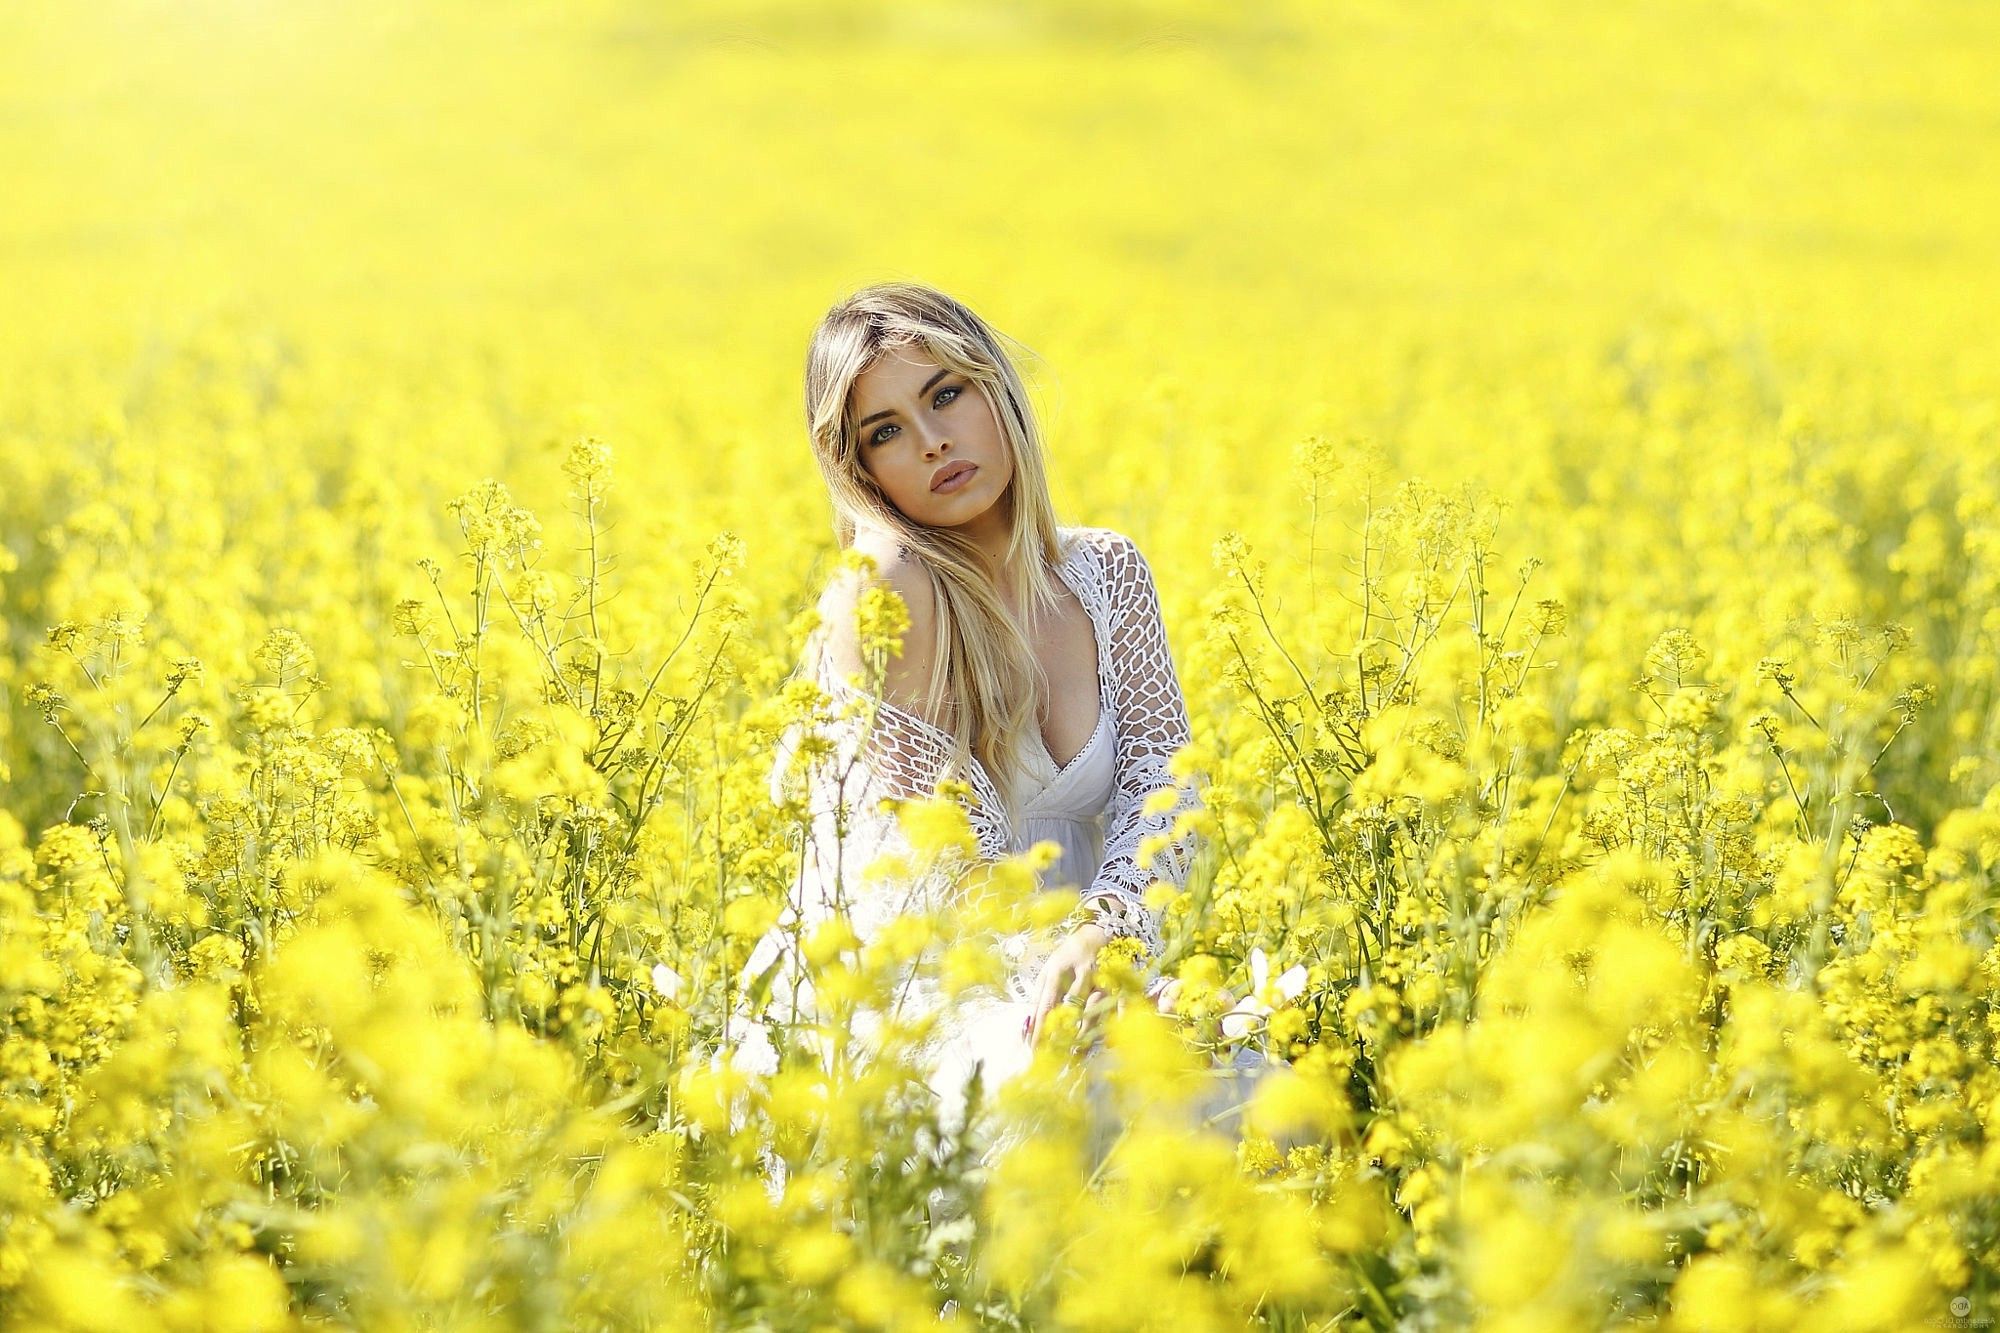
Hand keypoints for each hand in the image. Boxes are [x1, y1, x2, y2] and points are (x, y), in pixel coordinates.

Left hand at [1025, 922, 1110, 1047]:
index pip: (1046, 1005)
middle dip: (1062, 1035)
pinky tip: (1107, 1042)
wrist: (1100, 930)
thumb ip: (1040, 995)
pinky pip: (1119, 1007)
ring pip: (1095, 1012)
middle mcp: (1081, 974)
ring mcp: (1102, 978)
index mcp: (1058, 970)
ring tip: (1076, 1055)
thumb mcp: (1049, 969)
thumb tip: (1028, 1025)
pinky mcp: (1120, 982)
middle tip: (1055, 1056)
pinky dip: (1113, 1024)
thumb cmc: (1069, 955)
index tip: (1034, 1049)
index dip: (1040, 1029)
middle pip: (1071, 1010)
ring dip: (1084, 1035)